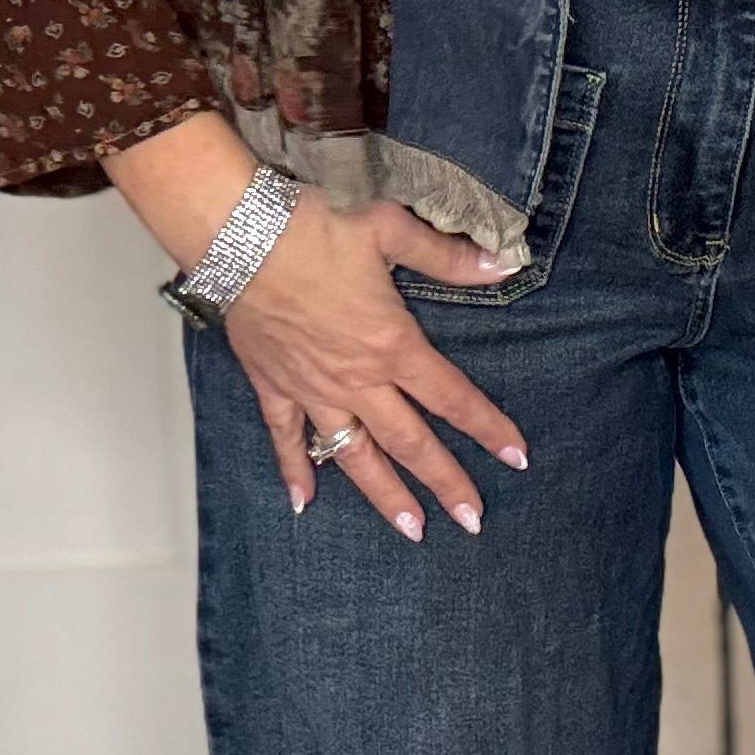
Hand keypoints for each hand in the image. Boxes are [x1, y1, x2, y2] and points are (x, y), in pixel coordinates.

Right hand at [223, 189, 530, 539]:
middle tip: (472, 520)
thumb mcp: (390, 229)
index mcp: (392, 344)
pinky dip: (295, 471)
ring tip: (411, 530)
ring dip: (385, 495)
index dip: (487, 427)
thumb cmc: (315, 224)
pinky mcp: (273, 385)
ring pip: (354, 456)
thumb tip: (504, 264)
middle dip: (445, 483)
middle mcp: (356, 379)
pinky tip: (304, 503)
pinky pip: (286, 439)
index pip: (452, 397)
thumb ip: (448, 256)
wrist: (237, 232)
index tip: (517, 458)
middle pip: (410, 442)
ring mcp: (312, 389)